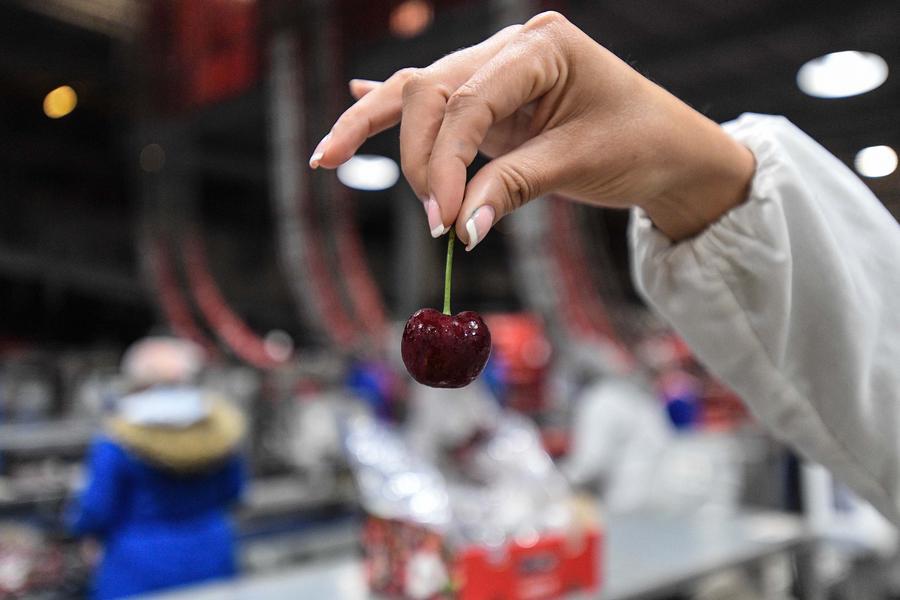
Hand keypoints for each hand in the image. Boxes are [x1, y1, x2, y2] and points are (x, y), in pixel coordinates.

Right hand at [310, 11, 753, 244]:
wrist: (672, 150)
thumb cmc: (640, 145)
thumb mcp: (578, 164)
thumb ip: (511, 188)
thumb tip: (458, 230)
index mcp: (539, 47)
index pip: (467, 100)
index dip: (446, 162)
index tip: (444, 221)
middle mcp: (511, 48)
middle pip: (432, 90)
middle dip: (422, 158)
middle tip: (435, 222)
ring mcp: (498, 71)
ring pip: (421, 91)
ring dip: (378, 126)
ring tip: (328, 155)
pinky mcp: (493, 101)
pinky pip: (437, 101)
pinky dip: (394, 108)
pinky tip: (356, 102)